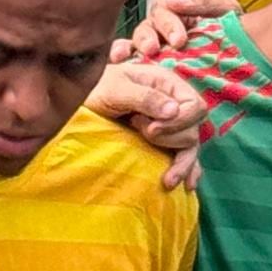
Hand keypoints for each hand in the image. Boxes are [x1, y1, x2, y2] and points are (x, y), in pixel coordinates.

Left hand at [91, 54, 206, 192]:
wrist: (76, 101)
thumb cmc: (93, 88)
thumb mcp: (115, 88)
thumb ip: (144, 97)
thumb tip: (173, 112)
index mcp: (167, 85)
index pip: (195, 106)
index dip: (179, 120)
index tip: (151, 129)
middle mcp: (172, 105)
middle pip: (193, 128)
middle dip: (170, 138)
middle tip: (141, 133)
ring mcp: (169, 126)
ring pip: (190, 147)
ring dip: (181, 163)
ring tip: (167, 180)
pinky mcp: (162, 143)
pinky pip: (184, 157)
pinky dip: (187, 170)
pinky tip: (186, 185)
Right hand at [116, 0, 228, 64]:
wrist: (250, 59)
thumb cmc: (236, 32)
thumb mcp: (226, 10)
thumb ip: (204, 2)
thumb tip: (174, 0)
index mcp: (179, 12)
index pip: (164, 10)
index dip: (168, 24)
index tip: (179, 41)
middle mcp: (163, 28)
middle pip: (146, 28)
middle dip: (147, 38)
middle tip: (154, 50)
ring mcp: (156, 48)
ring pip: (134, 43)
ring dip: (130, 48)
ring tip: (128, 57)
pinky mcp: (152, 68)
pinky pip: (131, 61)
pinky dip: (122, 58)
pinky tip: (118, 63)